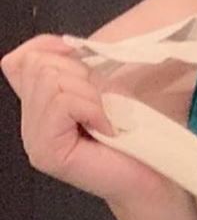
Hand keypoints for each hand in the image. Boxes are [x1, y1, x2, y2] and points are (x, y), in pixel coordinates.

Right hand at [1, 34, 176, 208]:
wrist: (154, 176)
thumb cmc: (137, 132)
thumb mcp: (105, 87)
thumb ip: (78, 67)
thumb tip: (64, 43)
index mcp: (39, 105)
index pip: (19, 60)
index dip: (48, 47)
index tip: (83, 58)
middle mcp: (29, 123)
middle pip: (37, 64)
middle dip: (79, 74)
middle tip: (103, 104)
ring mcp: (34, 140)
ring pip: (50, 81)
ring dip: (90, 93)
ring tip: (106, 118)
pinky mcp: (46, 151)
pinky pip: (62, 103)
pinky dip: (92, 108)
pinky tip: (106, 128)